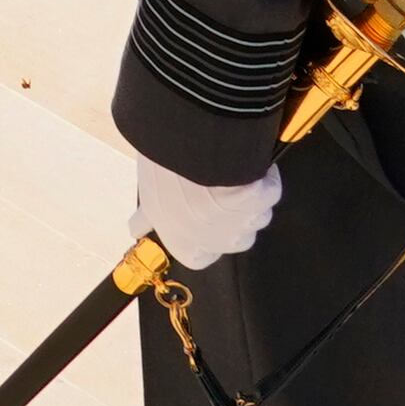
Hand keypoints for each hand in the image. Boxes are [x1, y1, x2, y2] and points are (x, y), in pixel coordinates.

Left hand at [132, 157, 281, 272]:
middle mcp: (218, 243)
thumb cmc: (161, 174)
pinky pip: (269, 189)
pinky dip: (263, 175)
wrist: (187, 149)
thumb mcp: (148, 196)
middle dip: (228, 214)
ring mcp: (245, 225)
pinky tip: (248, 162)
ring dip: (247, 195)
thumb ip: (148, 216)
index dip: (203, 236)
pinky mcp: (264, 200)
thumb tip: (136, 229)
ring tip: (228, 169)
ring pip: (255, 214)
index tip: (200, 215)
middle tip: (214, 184)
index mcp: (187, 248)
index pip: (201, 256)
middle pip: (234, 235)